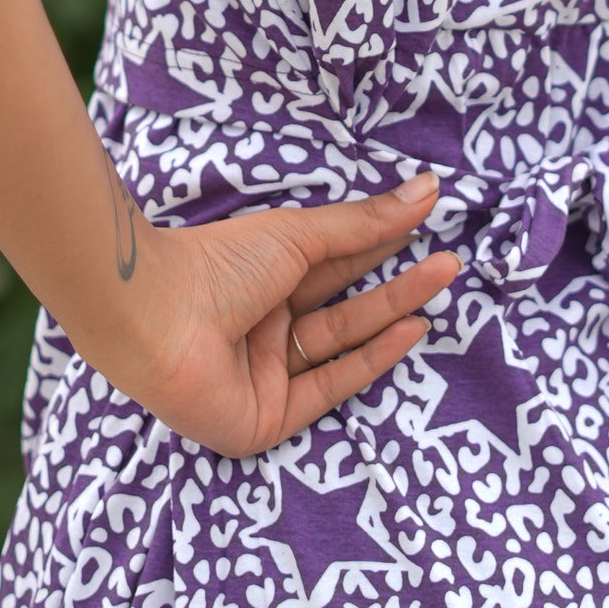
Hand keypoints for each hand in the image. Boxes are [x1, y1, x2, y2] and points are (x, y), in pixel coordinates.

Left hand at [87, 170, 454, 455]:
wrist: (158, 315)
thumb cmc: (218, 264)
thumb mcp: (298, 235)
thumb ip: (364, 223)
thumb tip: (428, 188)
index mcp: (261, 284)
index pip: (331, 268)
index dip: (377, 249)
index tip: (425, 229)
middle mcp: (264, 330)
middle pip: (342, 308)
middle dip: (396, 285)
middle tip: (450, 262)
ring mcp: (266, 376)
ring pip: (340, 344)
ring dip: (392, 314)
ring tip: (441, 282)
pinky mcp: (268, 419)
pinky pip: (327, 388)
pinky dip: (371, 361)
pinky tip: (410, 330)